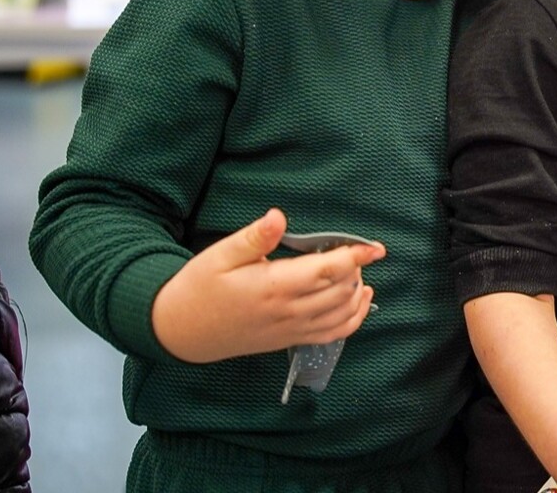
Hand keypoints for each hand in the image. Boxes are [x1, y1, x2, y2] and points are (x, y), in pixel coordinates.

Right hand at [150, 208, 381, 363]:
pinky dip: (354, 318)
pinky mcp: (290, 340)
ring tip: (354, 271)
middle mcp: (289, 311)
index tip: (375, 246)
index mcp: (274, 287)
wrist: (182, 331)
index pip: (329, 270)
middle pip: (342, 290)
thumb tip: (278, 216)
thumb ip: (255, 237)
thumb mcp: (220, 255)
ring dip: (357, 291)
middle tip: (351, 250)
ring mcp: (291, 330)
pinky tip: (360, 299)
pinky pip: (333, 335)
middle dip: (356, 269)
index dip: (356, 256)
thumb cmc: (200, 287)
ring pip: (342, 314)